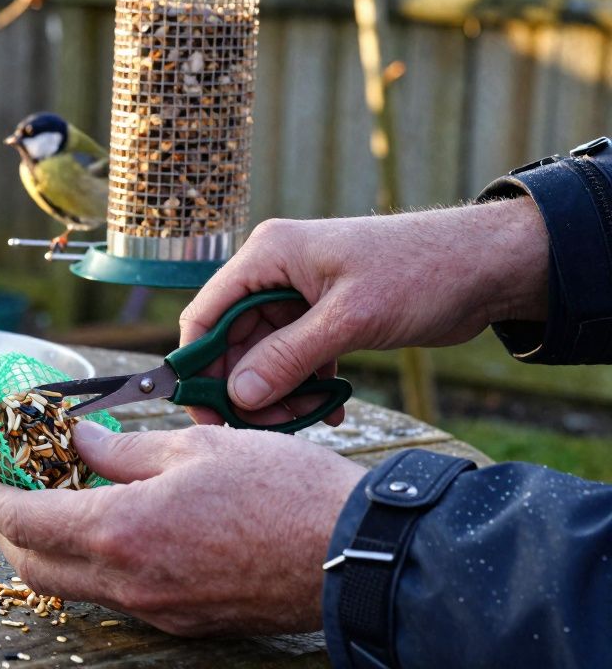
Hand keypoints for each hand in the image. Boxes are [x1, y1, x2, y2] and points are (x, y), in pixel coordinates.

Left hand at [0, 421, 365, 635]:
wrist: (351, 555)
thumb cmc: (282, 493)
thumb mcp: (195, 448)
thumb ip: (124, 449)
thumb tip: (80, 441)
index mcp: (121, 531)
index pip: (25, 519)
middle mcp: (128, 580)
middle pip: (35, 566)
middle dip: (5, 530)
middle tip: (1, 493)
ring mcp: (155, 608)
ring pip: (72, 587)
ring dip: (46, 550)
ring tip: (50, 507)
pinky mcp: (183, 619)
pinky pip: (113, 597)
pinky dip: (90, 565)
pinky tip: (106, 531)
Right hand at [179, 198, 548, 423]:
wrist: (488, 265)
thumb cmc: (422, 273)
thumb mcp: (350, 319)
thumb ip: (290, 357)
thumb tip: (237, 395)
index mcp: (268, 255)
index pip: (206, 315)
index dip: (198, 367)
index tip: (206, 414)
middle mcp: (275, 272)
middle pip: (232, 342)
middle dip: (244, 389)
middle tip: (264, 430)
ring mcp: (299, 295)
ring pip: (264, 357)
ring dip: (278, 394)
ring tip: (306, 418)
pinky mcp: (324, 317)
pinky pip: (296, 360)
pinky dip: (306, 387)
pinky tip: (329, 411)